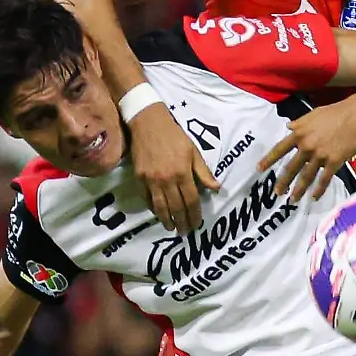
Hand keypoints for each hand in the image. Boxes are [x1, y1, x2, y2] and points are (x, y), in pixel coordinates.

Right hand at [129, 105, 216, 231]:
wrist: (148, 123)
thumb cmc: (174, 136)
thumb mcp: (194, 151)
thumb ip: (204, 172)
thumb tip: (216, 188)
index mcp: (183, 173)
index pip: (191, 201)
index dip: (195, 215)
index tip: (197, 224)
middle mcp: (167, 180)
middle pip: (176, 207)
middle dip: (181, 222)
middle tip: (185, 232)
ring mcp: (152, 180)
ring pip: (160, 207)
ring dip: (166, 220)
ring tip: (171, 227)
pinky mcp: (139, 178)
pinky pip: (146, 198)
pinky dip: (152, 208)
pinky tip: (158, 213)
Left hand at [258, 97, 355, 200]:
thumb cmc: (337, 112)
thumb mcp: (313, 114)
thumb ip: (299, 123)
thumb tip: (288, 127)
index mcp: (299, 133)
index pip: (279, 149)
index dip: (268, 160)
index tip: (258, 169)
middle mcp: (306, 146)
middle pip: (291, 168)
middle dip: (282, 182)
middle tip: (277, 193)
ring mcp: (320, 155)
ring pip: (306, 177)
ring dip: (298, 190)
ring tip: (292, 200)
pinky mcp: (334, 162)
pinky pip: (324, 179)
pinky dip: (318, 190)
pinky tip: (314, 197)